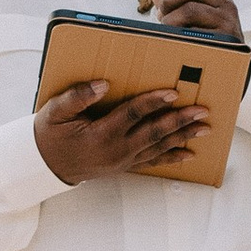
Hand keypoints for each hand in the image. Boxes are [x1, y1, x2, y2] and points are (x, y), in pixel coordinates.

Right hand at [35, 76, 210, 183]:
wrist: (46, 166)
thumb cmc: (50, 134)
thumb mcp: (55, 112)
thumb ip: (78, 96)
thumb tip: (103, 84)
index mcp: (101, 134)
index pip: (132, 113)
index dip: (153, 101)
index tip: (173, 92)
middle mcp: (116, 150)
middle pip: (154, 132)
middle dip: (180, 120)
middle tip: (202, 111)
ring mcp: (122, 161)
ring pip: (158, 147)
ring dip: (183, 137)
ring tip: (204, 129)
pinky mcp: (124, 166)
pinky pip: (152, 161)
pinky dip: (172, 157)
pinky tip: (188, 154)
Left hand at [141, 0, 243, 42]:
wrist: (228, 64)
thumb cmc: (207, 36)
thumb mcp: (193, 13)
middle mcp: (226, 5)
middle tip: (161, 11)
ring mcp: (226, 21)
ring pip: (191, 9)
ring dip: (171, 18)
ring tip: (167, 27)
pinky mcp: (223, 39)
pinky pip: (194, 33)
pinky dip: (179, 35)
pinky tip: (177, 39)